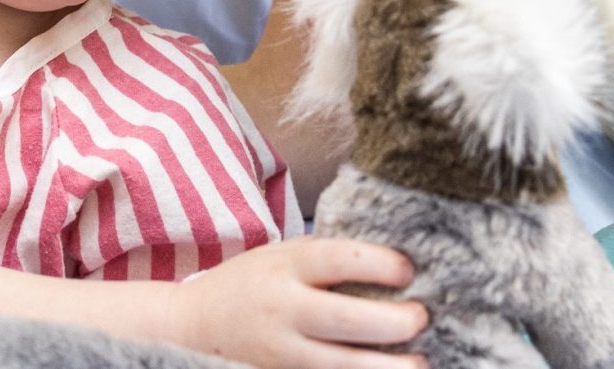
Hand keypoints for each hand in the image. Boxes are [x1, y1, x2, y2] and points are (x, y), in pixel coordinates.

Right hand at [165, 238, 428, 368]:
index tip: (409, 271)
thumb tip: (393, 255)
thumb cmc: (249, 283)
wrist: (192, 327)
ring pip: (341, 366)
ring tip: (420, 364)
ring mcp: (280, 352)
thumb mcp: (280, 255)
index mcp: (285, 266)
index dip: (379, 264)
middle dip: (394, 322)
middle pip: (346, 319)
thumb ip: (325, 256)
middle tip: (420, 318)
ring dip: (387, 368)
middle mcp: (282, 309)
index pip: (338, 259)